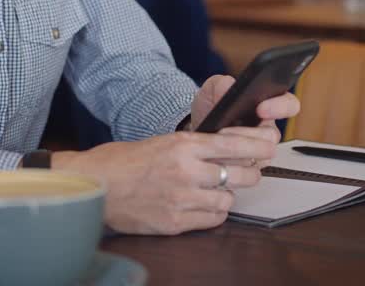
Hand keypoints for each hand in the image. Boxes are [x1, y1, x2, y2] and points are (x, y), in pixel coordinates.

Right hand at [52, 129, 276, 234]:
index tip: (270, 145)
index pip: (234, 143)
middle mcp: (186, 170)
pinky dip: (212, 215)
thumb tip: (226, 149)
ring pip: (228, 200)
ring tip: (214, 191)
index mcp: (183, 145)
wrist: (94, 185)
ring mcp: (182, 198)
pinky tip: (202, 207)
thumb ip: (194, 146)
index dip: (257, 145)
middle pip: (240, 174)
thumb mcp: (162, 142)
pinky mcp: (175, 222)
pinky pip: (212, 220)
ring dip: (226, 196)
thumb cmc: (123, 162)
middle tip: (248, 173)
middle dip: (249, 174)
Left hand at [190, 75, 301, 162]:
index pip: (289, 104)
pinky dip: (230, 161)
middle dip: (249, 133)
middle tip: (228, 129)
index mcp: (267, 105)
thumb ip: (221, 84)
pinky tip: (218, 154)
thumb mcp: (212, 89)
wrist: (195, 130)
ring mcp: (260, 149)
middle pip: (273, 135)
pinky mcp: (249, 166)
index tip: (261, 108)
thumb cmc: (210, 108)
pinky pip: (248, 168)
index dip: (280, 106)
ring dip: (237, 148)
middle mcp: (267, 128)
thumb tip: (228, 86)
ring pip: (261, 154)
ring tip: (218, 141)